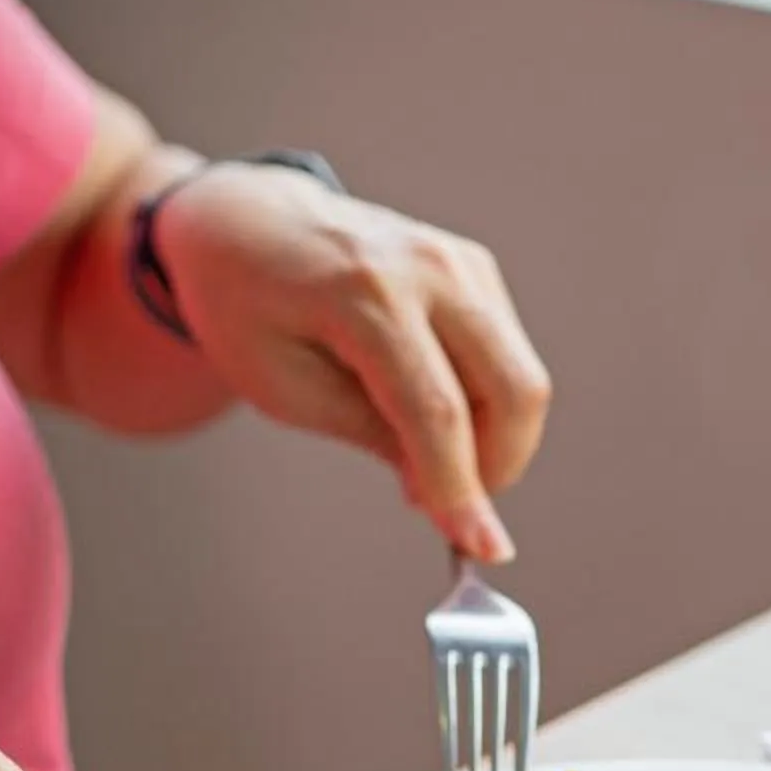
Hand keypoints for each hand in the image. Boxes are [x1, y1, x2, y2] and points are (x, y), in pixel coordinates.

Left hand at [154, 167, 551, 563]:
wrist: (247, 222)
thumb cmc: (247, 307)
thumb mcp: (284, 389)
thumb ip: (371, 435)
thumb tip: (445, 494)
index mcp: (363, 294)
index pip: (437, 410)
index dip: (462, 488)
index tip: (482, 549)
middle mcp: (427, 268)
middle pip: (513, 390)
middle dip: (496, 468)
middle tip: (447, 504)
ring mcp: (460, 261)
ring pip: (522, 378)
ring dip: (493, 441)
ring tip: (423, 454)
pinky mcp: (476, 269)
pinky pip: (509, 357)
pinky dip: (488, 406)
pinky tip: (432, 414)